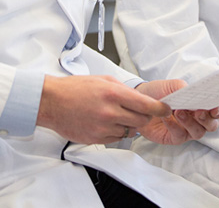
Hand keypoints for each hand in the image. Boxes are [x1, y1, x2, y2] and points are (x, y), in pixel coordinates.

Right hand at [37, 75, 170, 144]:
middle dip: (144, 116)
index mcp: (114, 94)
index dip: (160, 109)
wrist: (52, 102)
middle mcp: (110, 112)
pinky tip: (107, 122)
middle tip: (139, 110)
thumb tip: (143, 98)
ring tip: (116, 114)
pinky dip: (116, 132)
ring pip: (130, 131)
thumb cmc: (76, 88)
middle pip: (142, 120)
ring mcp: (103, 128)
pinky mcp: (96, 139)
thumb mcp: (104, 80)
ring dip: (129, 124)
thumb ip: (125, 90)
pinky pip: (116, 138)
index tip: (166, 109)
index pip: (147, 105)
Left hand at [134, 80, 218, 144]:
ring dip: (190, 123)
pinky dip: (174, 126)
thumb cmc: (159, 92)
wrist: (139, 101)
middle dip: (208, 119)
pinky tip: (167, 118)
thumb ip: (186, 89)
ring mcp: (186, 130)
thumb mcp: (173, 85)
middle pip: (211, 125)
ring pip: (198, 132)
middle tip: (198, 111)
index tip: (215, 108)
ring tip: (179, 112)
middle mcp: (196, 119)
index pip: (216, 110)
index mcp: (200, 105)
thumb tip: (197, 94)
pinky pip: (180, 135)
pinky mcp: (174, 137)